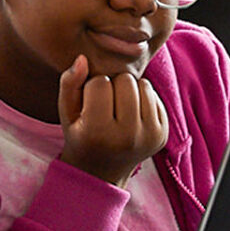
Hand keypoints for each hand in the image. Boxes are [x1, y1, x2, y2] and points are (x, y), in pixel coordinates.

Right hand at [56, 54, 168, 187]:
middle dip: (113, 85)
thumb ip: (69, 83)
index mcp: (98, 133)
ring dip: (129, 90)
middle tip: (105, 106)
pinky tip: (131, 116)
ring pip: (143, 85)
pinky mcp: (163, 134)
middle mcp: (127, 137)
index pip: (99, 83)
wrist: (102, 172)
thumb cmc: (80, 135)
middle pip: (125, 80)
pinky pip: (155, 96)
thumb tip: (83, 59)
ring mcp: (149, 137)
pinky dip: (143, 99)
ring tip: (118, 109)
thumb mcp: (66, 112)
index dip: (91, 87)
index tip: (88, 105)